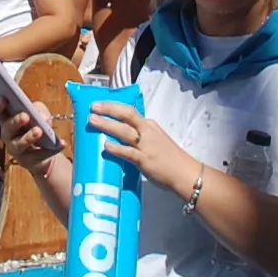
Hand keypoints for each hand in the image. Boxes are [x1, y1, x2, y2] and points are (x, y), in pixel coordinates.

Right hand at [0, 105, 60, 165]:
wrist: (47, 149)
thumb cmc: (38, 126)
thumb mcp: (40, 113)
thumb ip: (39, 109)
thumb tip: (41, 116)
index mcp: (8, 119)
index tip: (4, 99)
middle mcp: (8, 135)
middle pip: (7, 128)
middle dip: (15, 122)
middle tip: (25, 116)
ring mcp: (17, 149)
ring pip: (18, 144)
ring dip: (29, 137)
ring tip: (40, 131)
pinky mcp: (28, 161)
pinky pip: (38, 156)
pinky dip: (50, 150)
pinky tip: (61, 144)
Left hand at [81, 100, 196, 187]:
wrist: (185, 173)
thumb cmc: (170, 158)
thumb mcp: (155, 141)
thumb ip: (139, 138)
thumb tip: (119, 141)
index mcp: (149, 125)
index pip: (129, 111)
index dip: (113, 105)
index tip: (99, 103)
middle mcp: (147, 131)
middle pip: (126, 115)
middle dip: (108, 109)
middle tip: (92, 107)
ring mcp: (146, 145)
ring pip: (124, 131)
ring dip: (107, 125)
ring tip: (92, 121)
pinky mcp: (145, 160)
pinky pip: (128, 152)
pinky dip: (116, 148)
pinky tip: (106, 146)